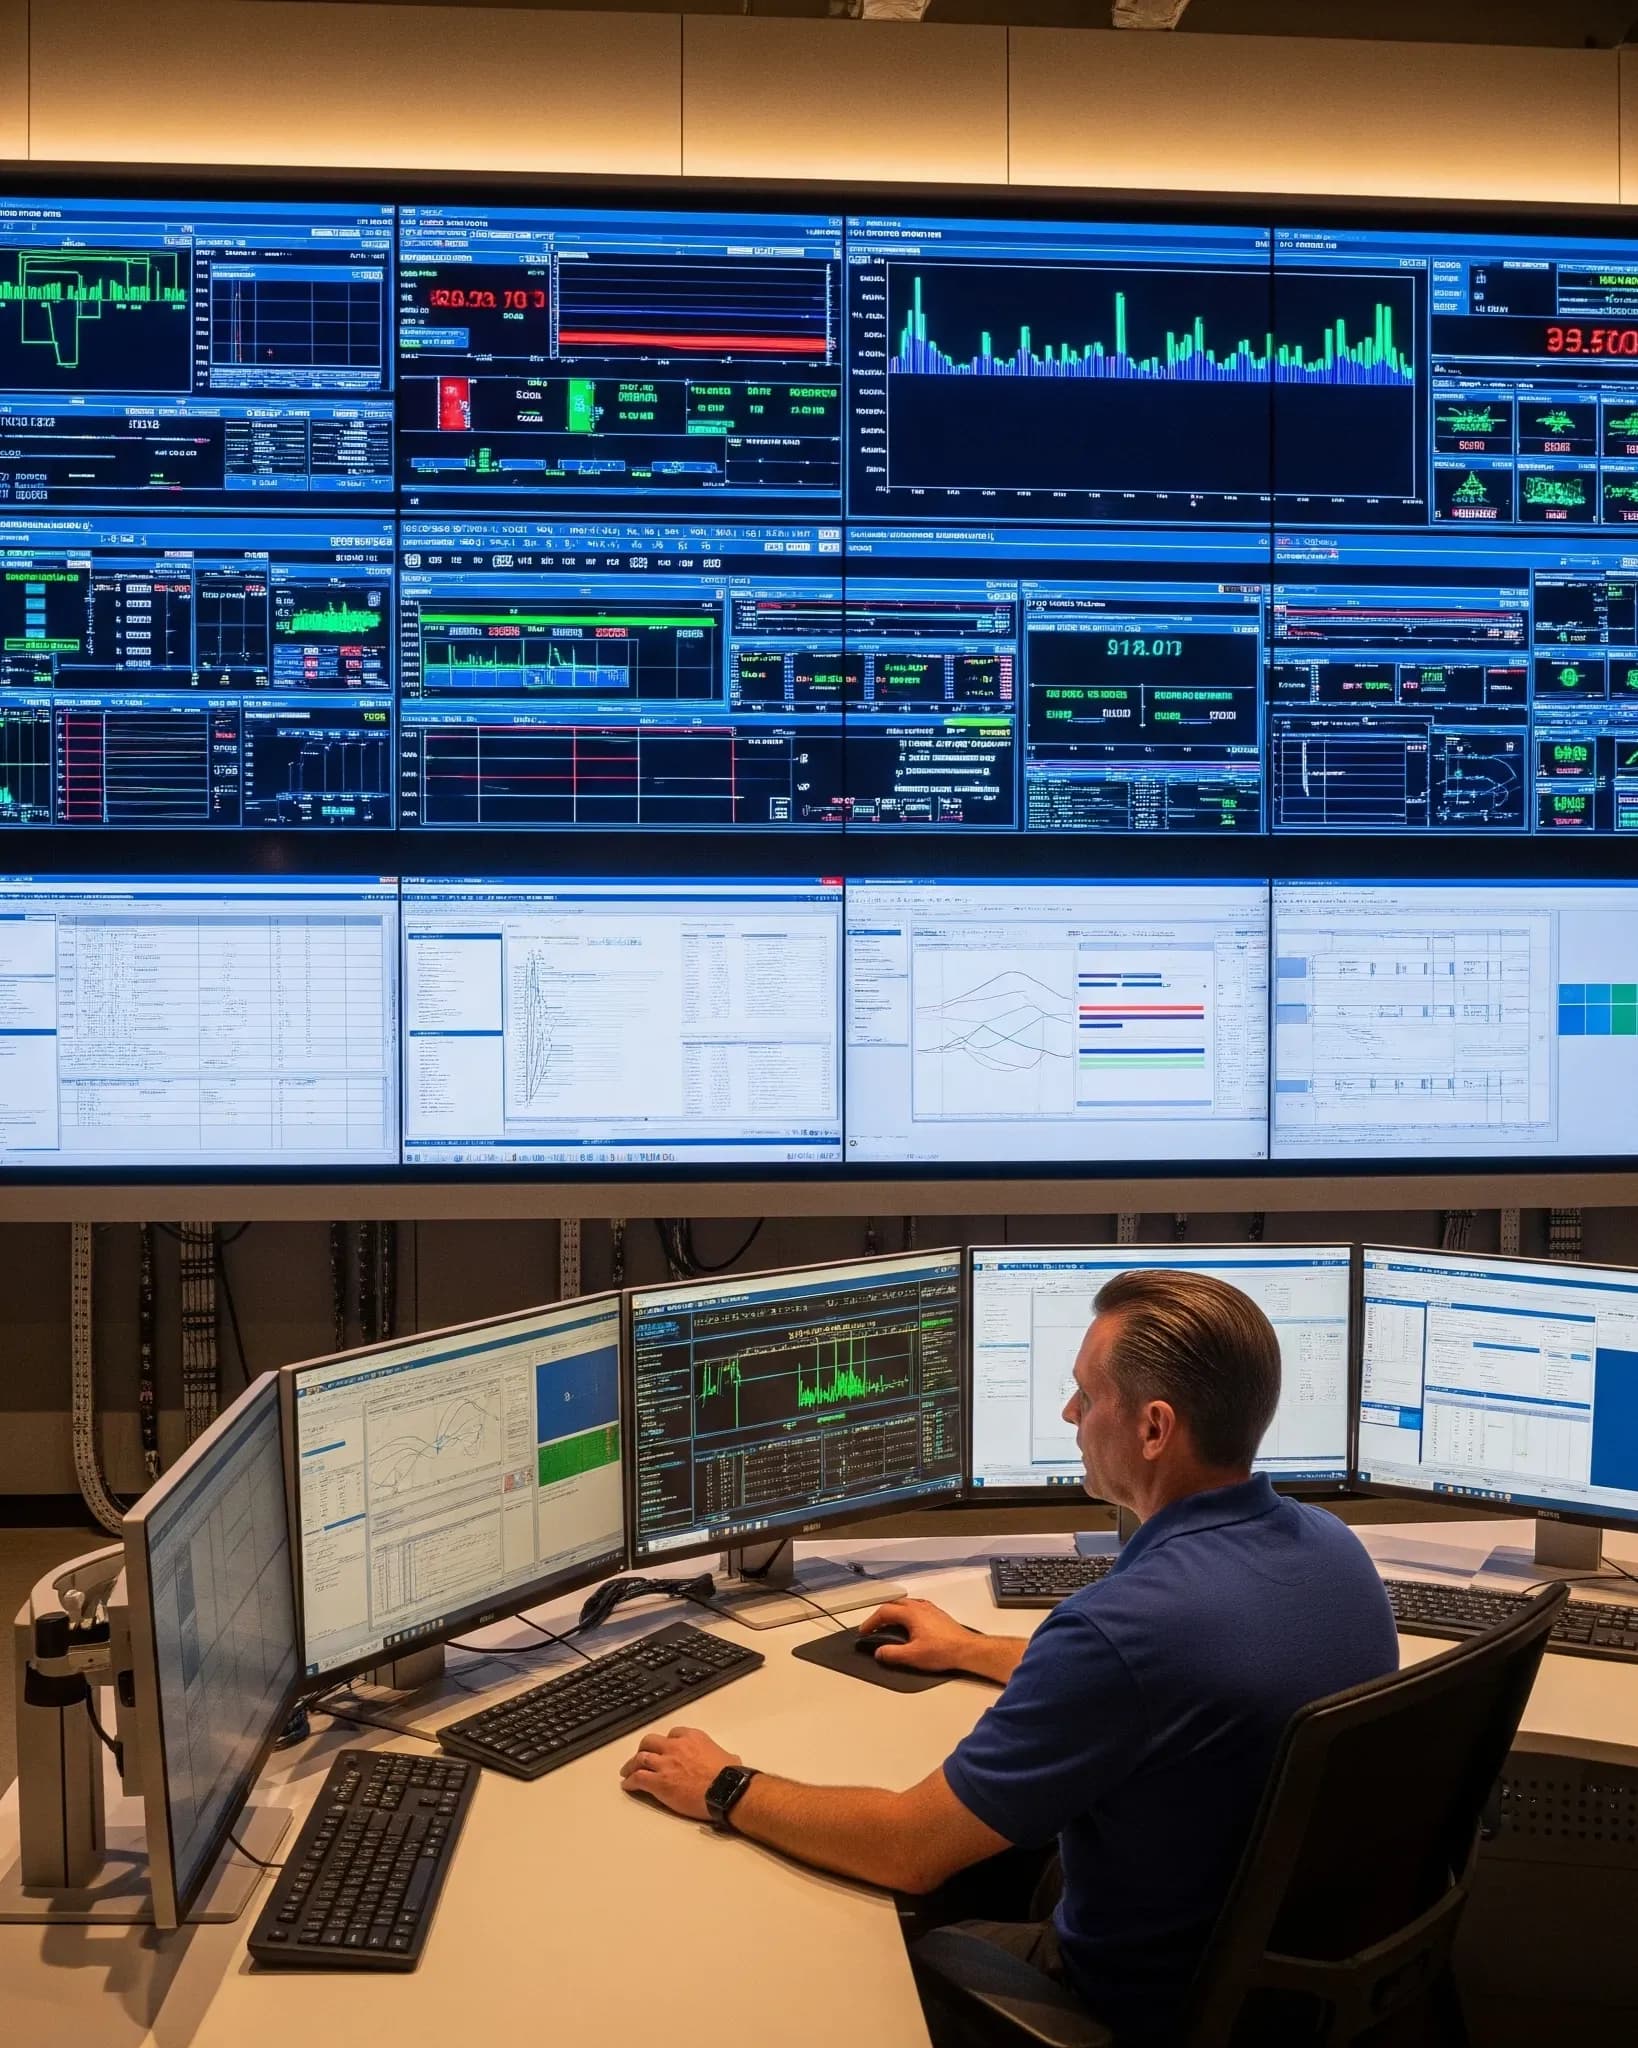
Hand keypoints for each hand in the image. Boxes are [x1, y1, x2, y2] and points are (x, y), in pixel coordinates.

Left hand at [619, 1726, 739, 1820]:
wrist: (725, 1790)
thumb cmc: (730, 1776)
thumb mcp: (729, 1757)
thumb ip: (723, 1755)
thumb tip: (731, 1759)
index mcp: (693, 1737)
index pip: (672, 1734)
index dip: (666, 1742)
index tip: (664, 1748)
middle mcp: (676, 1746)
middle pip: (651, 1742)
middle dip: (644, 1748)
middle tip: (640, 1756)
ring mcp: (665, 1763)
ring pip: (640, 1758)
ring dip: (631, 1764)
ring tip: (627, 1771)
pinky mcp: (659, 1782)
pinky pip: (638, 1778)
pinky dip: (630, 1781)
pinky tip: (628, 1785)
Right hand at [857, 1598, 978, 1672]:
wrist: (966, 1649)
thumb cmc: (942, 1651)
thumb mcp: (912, 1656)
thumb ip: (892, 1653)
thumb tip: (879, 1652)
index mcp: (911, 1613)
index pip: (884, 1612)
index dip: (871, 1622)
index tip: (864, 1631)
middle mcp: (920, 1607)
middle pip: (894, 1605)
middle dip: (880, 1616)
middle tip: (873, 1628)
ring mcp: (930, 1609)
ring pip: (906, 1605)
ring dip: (893, 1613)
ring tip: (888, 1625)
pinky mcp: (938, 1614)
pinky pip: (916, 1608)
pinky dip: (906, 1613)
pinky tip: (909, 1624)